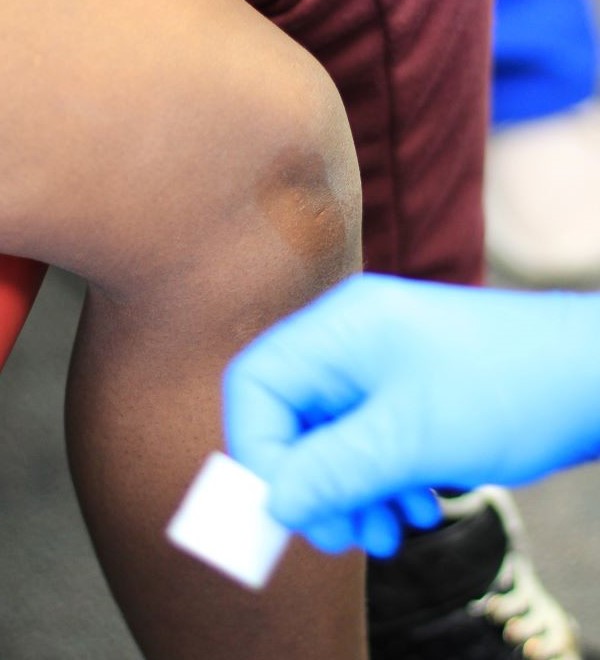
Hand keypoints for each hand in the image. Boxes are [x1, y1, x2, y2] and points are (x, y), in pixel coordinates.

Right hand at [224, 273, 599, 555]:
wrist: (595, 375)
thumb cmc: (513, 387)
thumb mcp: (412, 439)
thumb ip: (332, 471)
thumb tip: (274, 504)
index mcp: (342, 328)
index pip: (258, 383)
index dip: (257, 450)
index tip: (286, 511)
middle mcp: (355, 340)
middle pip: (292, 415)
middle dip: (310, 482)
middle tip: (341, 535)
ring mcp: (384, 363)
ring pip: (331, 435)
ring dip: (348, 490)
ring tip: (385, 532)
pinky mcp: (410, 389)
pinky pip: (369, 439)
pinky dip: (380, 480)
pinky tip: (414, 508)